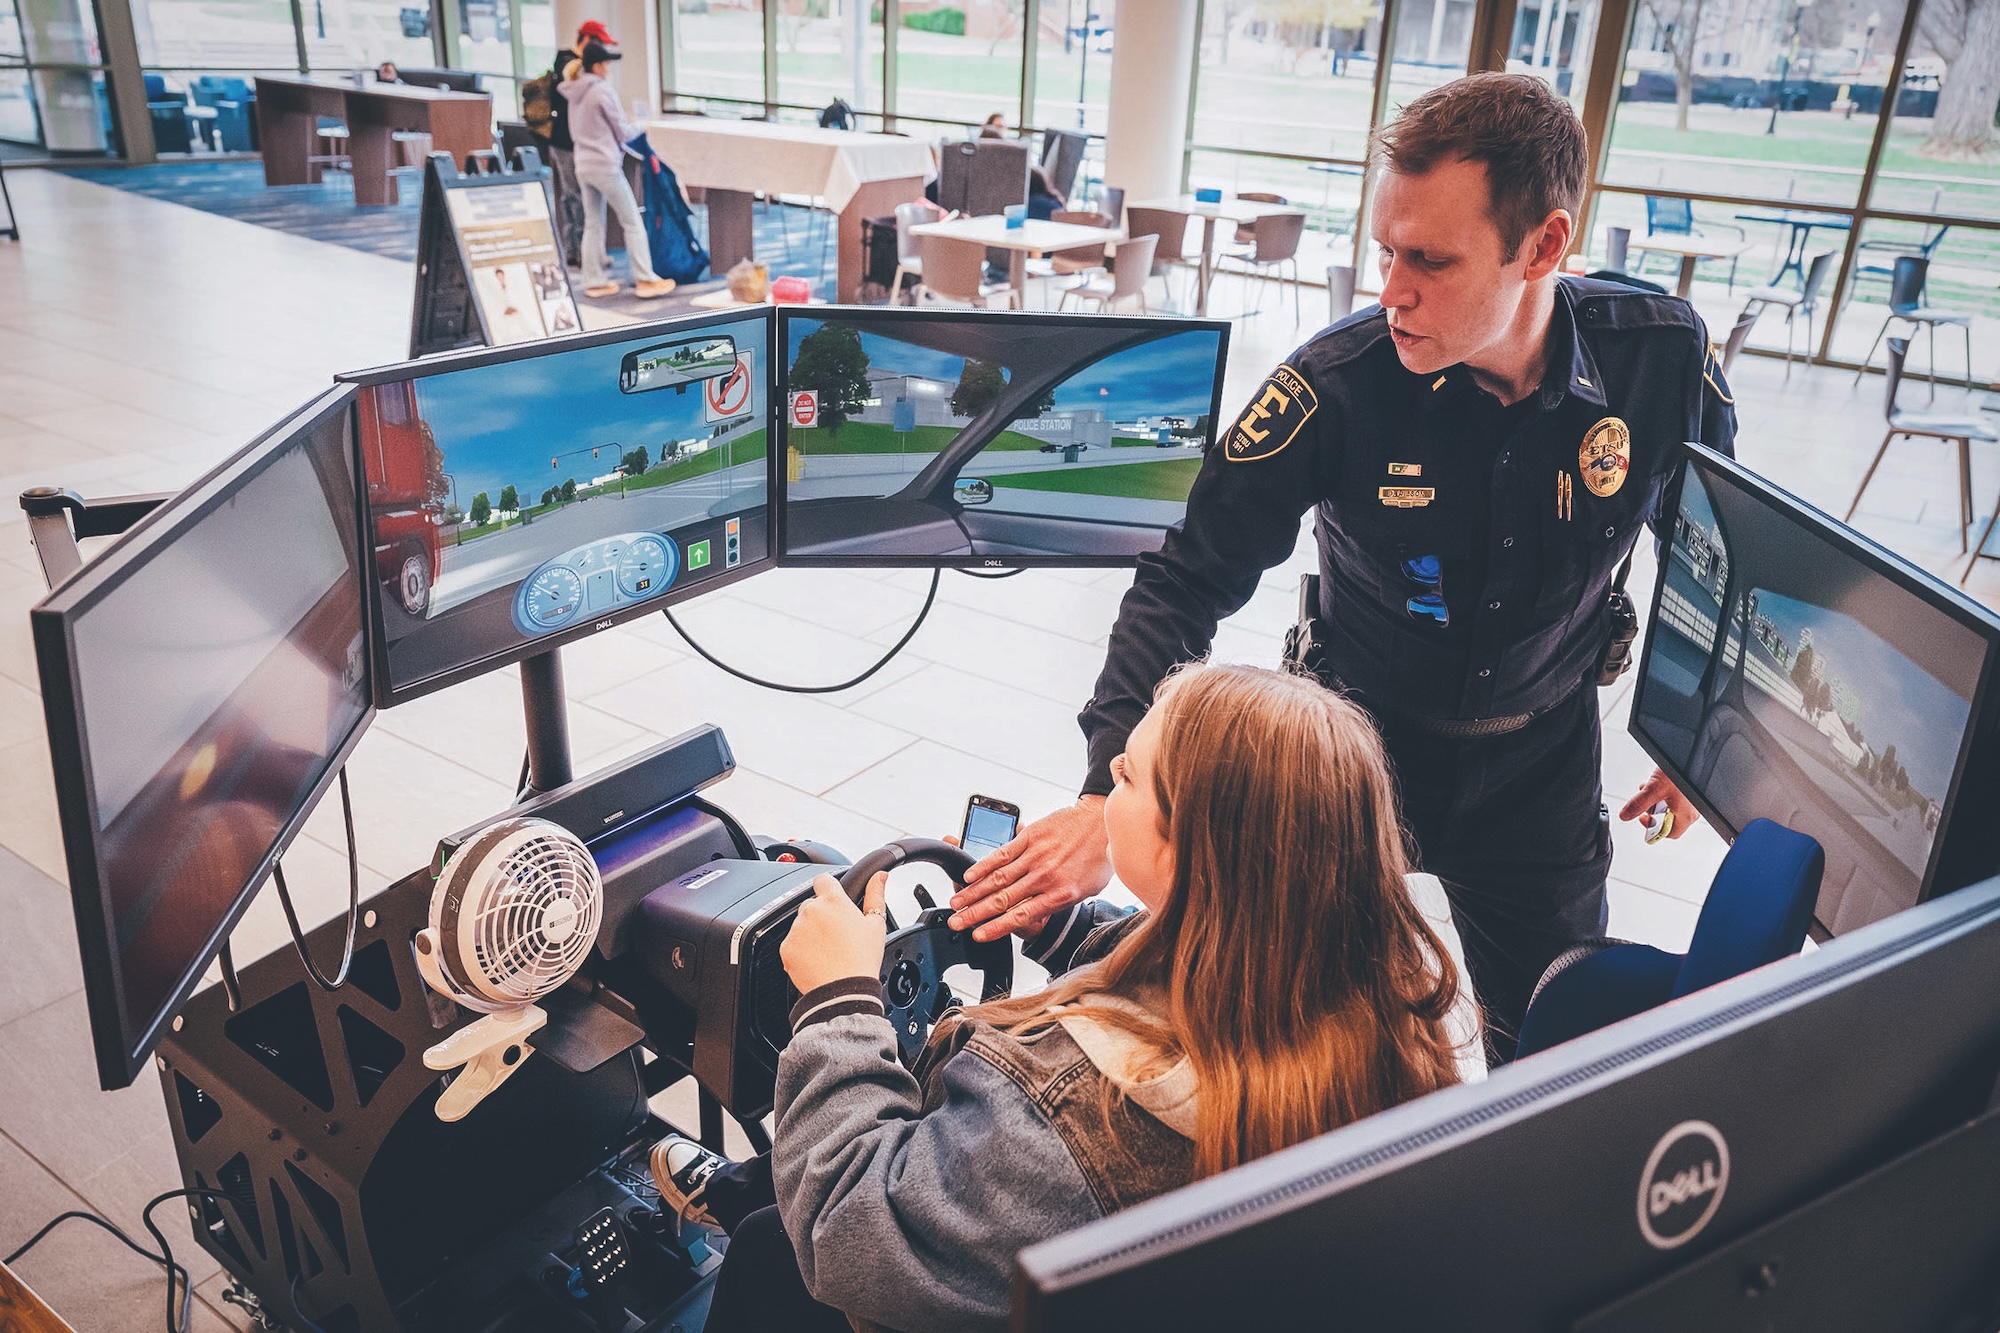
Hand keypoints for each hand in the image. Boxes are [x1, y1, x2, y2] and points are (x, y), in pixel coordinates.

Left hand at [780, 873, 888, 993]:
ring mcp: (796, 929)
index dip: (830, 889)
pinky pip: (792, 943)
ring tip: (828, 951)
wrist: (843, 991)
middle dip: (821, 915)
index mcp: (833, 900)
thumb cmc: (862, 959)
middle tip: (836, 935)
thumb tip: (880, 876)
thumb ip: (876, 895)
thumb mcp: (876, 924)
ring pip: (801, 924)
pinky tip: (817, 960)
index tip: (834, 902)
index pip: (824, 880)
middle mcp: (811, 910)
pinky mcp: (786, 947)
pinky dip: (801, 950)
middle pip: (812, 904)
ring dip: (810, 932)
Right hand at [948, 798, 1111, 942]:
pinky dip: (983, 865)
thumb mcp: (1088, 889)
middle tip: (956, 922)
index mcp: (1060, 894)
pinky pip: (1002, 854)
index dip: (996, 927)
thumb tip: (1041, 911)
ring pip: (997, 879)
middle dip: (975, 914)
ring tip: (956, 903)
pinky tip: (969, 875)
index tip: (978, 935)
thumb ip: (1062, 901)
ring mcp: (1035, 856)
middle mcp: (1045, 876)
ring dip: (973, 893)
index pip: (1021, 916)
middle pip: (1002, 900)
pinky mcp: (1030, 837)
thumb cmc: (1099, 855)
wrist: (1104, 821)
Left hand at [1618, 769, 1699, 840]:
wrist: (1692, 756)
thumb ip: (1638, 804)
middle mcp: (1692, 810)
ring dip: (1657, 800)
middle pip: (1669, 820)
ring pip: (1671, 807)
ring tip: (1649, 788)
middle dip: (1653, 811)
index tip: (1644, 819)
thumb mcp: (1654, 789)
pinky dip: (1664, 792)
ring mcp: (1693, 800)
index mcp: (1686, 815)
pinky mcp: (1691, 791)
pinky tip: (1658, 782)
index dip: (1654, 829)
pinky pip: (1675, 797)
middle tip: (1646, 802)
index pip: (1670, 833)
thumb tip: (1626, 815)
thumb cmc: (1681, 772)